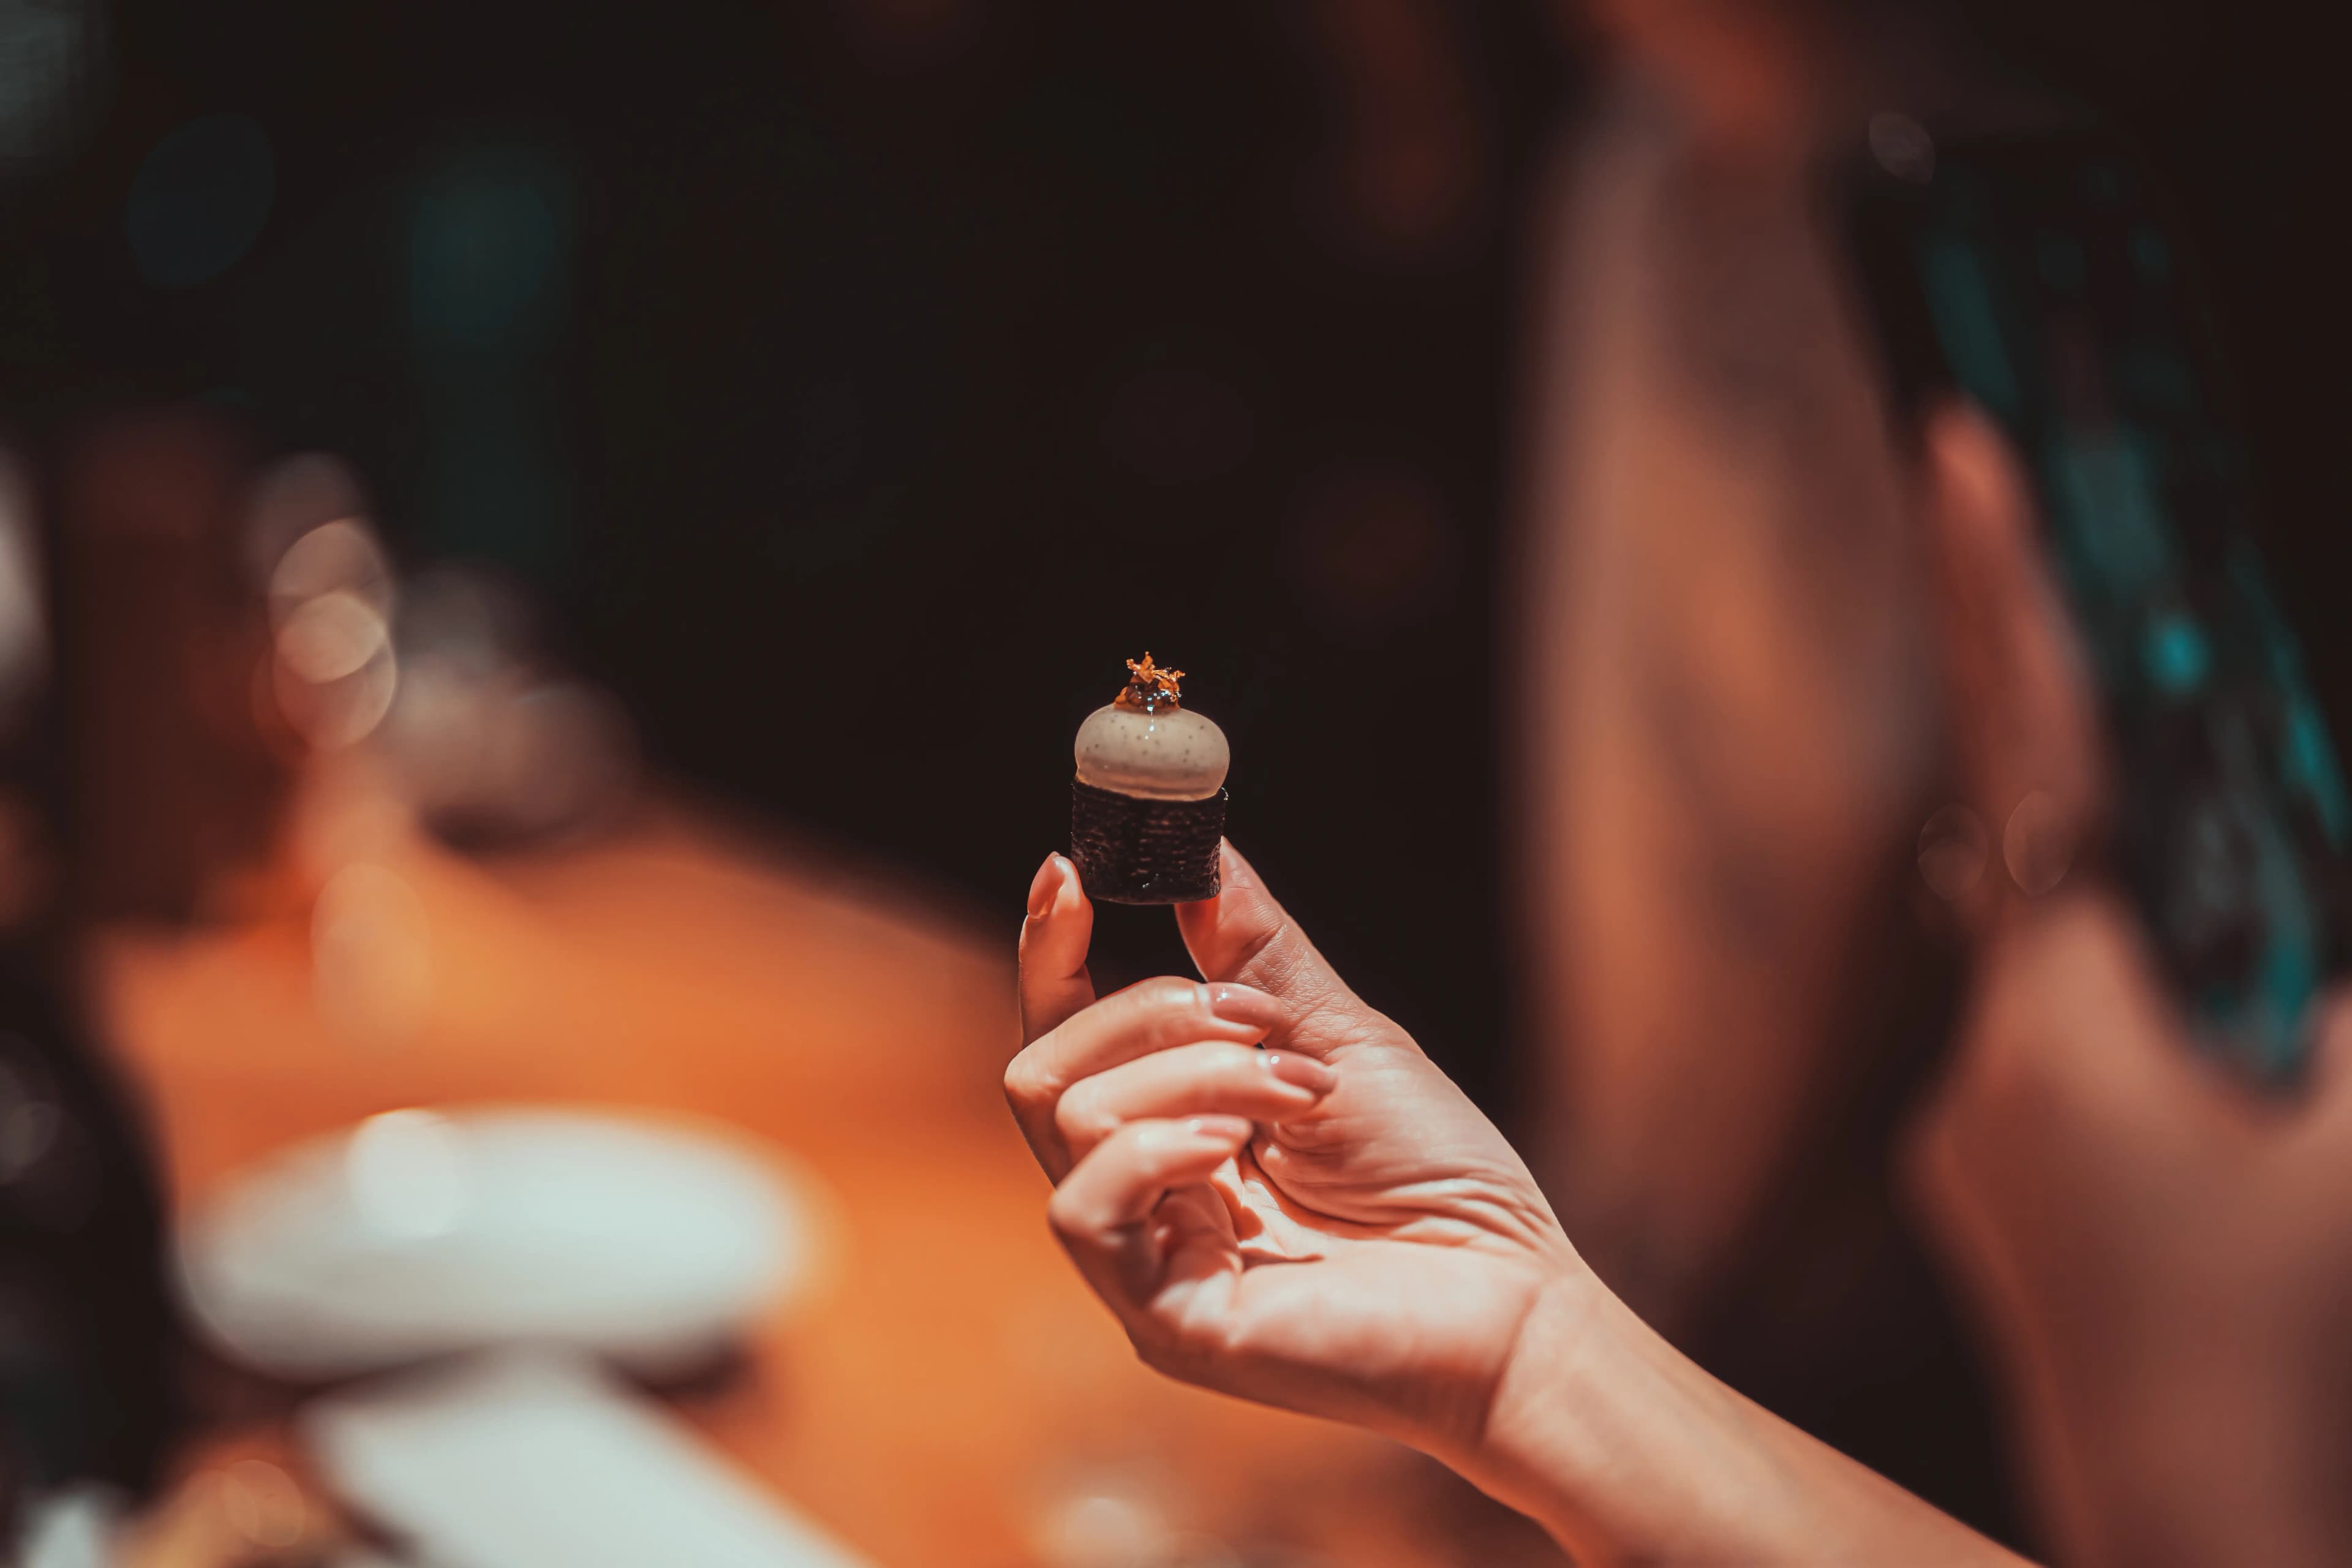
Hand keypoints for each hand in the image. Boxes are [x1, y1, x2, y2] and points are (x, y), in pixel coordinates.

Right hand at [1005, 841, 1577, 1464]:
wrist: (1515, 1299)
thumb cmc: (1440, 1180)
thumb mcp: (1343, 1038)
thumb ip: (1257, 956)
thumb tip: (1200, 851)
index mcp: (1177, 1133)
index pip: (1067, 1040)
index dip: (1051, 955)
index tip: (1068, 869)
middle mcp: (1146, 1198)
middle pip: (1048, 1068)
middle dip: (1148, 1011)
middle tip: (1258, 1020)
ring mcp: (1145, 1264)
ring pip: (1074, 1119)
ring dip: (1192, 1071)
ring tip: (1299, 1091)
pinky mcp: (1165, 1320)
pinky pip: (1086, 1210)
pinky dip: (1154, 1148)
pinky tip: (1233, 1146)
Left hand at [1906, 404, 2351, 1566]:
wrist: (2202, 1518)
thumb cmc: (2300, 1338)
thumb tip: (2326, 915)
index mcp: (2067, 1014)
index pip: (2035, 746)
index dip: (2003, 587)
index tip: (1958, 443)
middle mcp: (1982, 1057)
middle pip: (2053, 858)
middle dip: (2107, 780)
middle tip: (2146, 771)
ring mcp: (1965, 1131)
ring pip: (2060, 970)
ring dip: (2143, 959)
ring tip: (2242, 1068)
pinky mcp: (1980, 1184)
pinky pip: (2052, 1059)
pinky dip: (2122, 1040)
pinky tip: (2204, 1122)